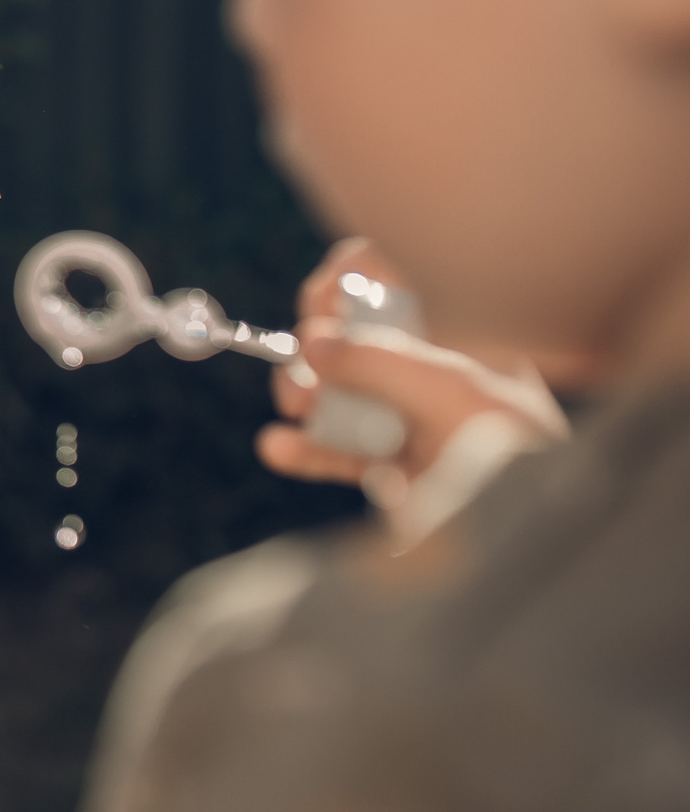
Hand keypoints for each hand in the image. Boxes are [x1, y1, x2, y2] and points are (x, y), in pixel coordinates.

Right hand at [258, 239, 561, 485]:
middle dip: (315, 345)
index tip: (325, 301)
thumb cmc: (512, 449)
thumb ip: (375, 359)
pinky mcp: (394, 469)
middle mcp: (435, 371)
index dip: (351, 282)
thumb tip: (311, 344)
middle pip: (353, 336)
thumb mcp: (447, 388)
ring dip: (303, 394)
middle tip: (304, 358)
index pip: (397, 283)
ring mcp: (412, 420)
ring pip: (338, 393)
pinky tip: (278, 447)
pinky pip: (337, 451)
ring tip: (296, 408)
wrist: (533, 529)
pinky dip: (305, 450)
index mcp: (461, 335)